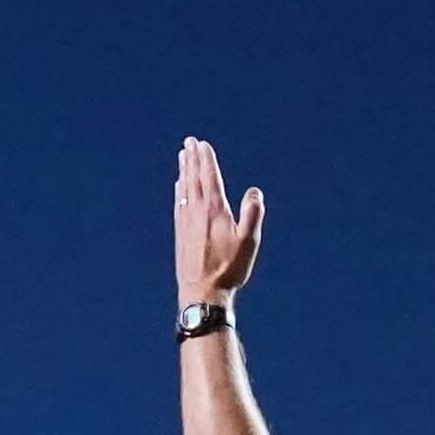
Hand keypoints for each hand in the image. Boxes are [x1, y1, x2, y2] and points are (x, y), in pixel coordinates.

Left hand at [174, 138, 267, 310]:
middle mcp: (197, 211)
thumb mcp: (248, 242)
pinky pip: (179, 203)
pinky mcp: (180, 232)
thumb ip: (252, 214)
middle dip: (192, 158)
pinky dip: (180, 190)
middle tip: (189, 142)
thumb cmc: (229, 269)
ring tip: (183, 156)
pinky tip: (179, 186)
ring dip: (185, 171)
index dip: (206, 159)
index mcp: (214, 210)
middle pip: (194, 178)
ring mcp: (186, 222)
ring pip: (184, 188)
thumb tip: (254, 191)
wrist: (202, 292)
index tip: (202, 144)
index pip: (209, 177)